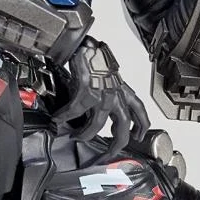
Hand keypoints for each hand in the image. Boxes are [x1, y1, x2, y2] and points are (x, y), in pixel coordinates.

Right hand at [53, 37, 149, 159]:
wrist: (85, 46)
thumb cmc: (95, 59)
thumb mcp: (110, 77)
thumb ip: (110, 91)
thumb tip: (103, 104)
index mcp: (123, 91)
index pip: (139, 111)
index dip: (141, 127)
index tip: (138, 136)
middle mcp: (115, 95)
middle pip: (122, 127)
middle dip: (116, 144)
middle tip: (108, 153)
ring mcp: (101, 96)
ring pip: (97, 125)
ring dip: (85, 135)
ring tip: (77, 137)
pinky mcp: (86, 93)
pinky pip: (74, 113)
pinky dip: (64, 118)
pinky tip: (58, 120)